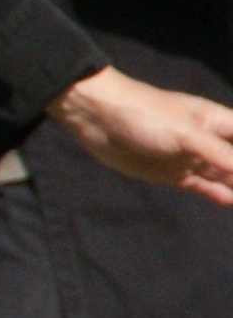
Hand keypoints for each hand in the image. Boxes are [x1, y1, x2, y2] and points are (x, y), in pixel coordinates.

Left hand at [47, 67, 232, 203]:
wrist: (97, 116)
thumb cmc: (145, 115)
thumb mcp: (188, 134)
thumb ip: (222, 155)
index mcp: (216, 122)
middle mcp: (207, 140)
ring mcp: (190, 157)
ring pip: (223, 176)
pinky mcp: (171, 173)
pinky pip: (201, 186)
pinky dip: (216, 194)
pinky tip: (230, 202)